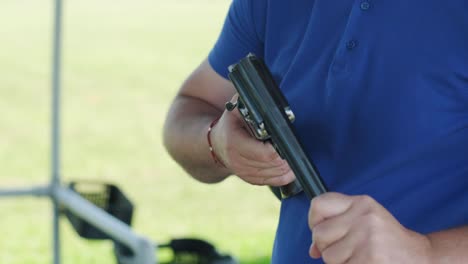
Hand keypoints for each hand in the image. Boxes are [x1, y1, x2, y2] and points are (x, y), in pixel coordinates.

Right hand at [210, 95, 294, 185]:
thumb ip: (245, 103)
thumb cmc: (231, 124)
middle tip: (295, 152)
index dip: (279, 152)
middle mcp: (237, 161)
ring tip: (293, 161)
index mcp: (234, 143)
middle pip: (271, 166)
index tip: (288, 144)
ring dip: (285, 169)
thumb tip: (262, 96)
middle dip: (285, 160)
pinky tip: (289, 171)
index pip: (264, 154)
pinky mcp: (249, 179)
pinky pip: (269, 182)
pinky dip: (281, 177)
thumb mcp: (234, 110)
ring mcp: (242, 173)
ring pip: (272, 176)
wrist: (217, 144)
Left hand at [308, 192, 431, 263]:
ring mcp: (367, 238)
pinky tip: (363, 263)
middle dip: (326, 247)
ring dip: (338, 261)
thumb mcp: (364, 222)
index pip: (319, 204)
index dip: (313, 220)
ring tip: (358, 257)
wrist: (419, 257)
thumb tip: (313, 250)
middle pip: (319, 233)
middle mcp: (363, 216)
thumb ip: (336, 228)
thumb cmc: (387, 240)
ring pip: (328, 255)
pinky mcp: (369, 258)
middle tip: (345, 249)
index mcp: (361, 203)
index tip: (321, 231)